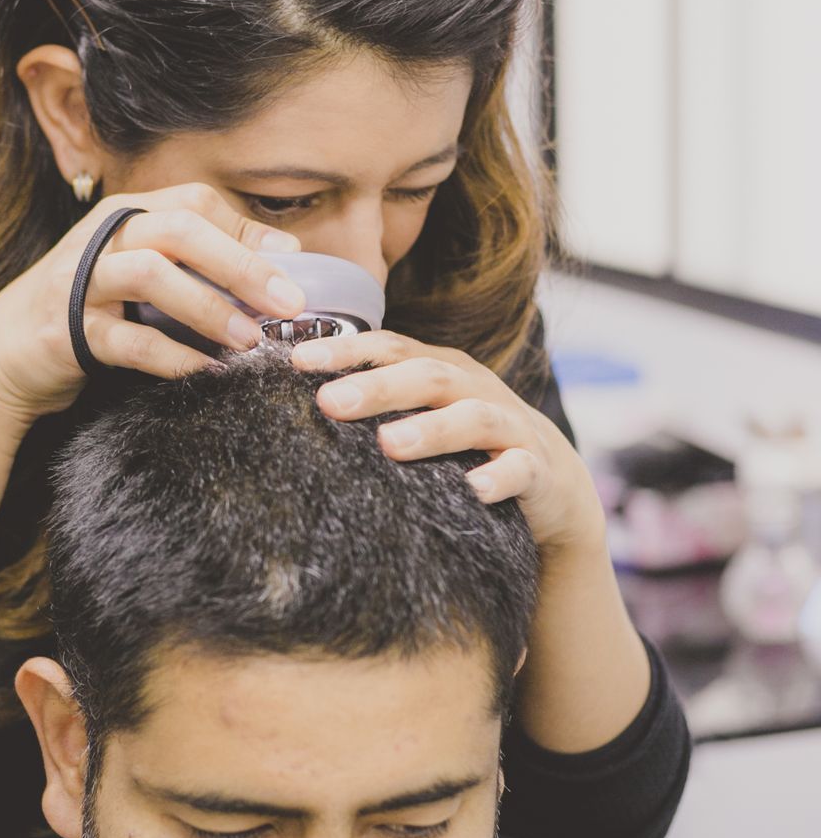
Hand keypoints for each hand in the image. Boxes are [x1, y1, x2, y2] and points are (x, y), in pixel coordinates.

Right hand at [0, 184, 306, 422]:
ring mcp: (79, 282)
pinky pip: (128, 341)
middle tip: (288, 301)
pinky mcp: (64, 331)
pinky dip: (173, 358)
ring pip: (151, 275)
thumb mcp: (138, 273)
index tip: (292, 263)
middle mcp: (101, 238)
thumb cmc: (88, 311)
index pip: (194, 203)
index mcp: (125, 215)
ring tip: (250, 341)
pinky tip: (207, 373)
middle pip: (178, 230)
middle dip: (240, 264)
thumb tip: (280, 258)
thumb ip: (193, 261)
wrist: (4, 355)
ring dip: (208, 307)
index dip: (246, 229)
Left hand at [292, 331, 603, 551]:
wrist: (549, 483)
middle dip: (376, 387)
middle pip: (424, 377)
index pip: (387, 349)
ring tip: (390, 445)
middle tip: (329, 402)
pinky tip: (475, 489)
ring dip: (432, 430)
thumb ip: (369, 409)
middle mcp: (472, 388)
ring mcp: (507, 425)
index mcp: (436, 370)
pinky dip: (499, 476)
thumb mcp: (418, 419)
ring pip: (473, 417)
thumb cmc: (461, 448)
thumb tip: (288, 409)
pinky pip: (520, 469)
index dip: (344, 350)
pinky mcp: (536, 468)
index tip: (294, 361)